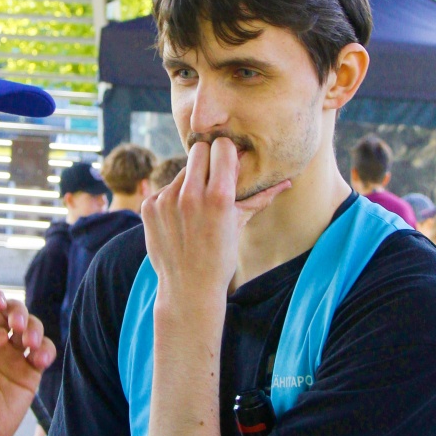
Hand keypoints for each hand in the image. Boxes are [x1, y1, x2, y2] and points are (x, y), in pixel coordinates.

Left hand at [0, 287, 54, 435]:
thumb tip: (0, 332)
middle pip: (12, 310)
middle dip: (19, 311)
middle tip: (16, 327)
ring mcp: (13, 355)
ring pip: (32, 326)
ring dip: (35, 328)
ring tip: (29, 344)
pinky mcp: (30, 372)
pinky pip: (45, 351)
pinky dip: (46, 349)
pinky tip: (39, 360)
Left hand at [142, 137, 289, 301]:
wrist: (188, 288)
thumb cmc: (221, 257)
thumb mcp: (240, 225)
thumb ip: (260, 198)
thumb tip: (286, 182)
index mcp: (219, 196)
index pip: (221, 146)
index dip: (226, 154)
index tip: (228, 165)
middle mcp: (190, 195)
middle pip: (199, 150)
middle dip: (207, 160)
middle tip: (212, 180)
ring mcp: (166, 200)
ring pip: (182, 171)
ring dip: (190, 183)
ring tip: (196, 210)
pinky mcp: (149, 207)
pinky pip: (164, 189)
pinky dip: (172, 200)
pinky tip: (179, 221)